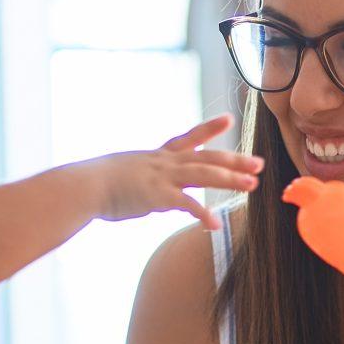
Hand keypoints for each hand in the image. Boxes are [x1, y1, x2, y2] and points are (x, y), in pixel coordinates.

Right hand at [86, 117, 264, 230]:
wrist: (84, 186)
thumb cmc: (96, 185)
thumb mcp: (124, 175)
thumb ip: (140, 181)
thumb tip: (143, 190)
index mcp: (156, 156)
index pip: (188, 138)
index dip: (209, 129)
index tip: (228, 119)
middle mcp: (164, 162)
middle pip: (206, 158)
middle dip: (234, 161)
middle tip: (258, 164)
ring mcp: (162, 177)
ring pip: (204, 174)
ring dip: (230, 180)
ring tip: (252, 186)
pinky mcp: (157, 195)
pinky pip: (186, 204)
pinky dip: (202, 214)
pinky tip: (216, 224)